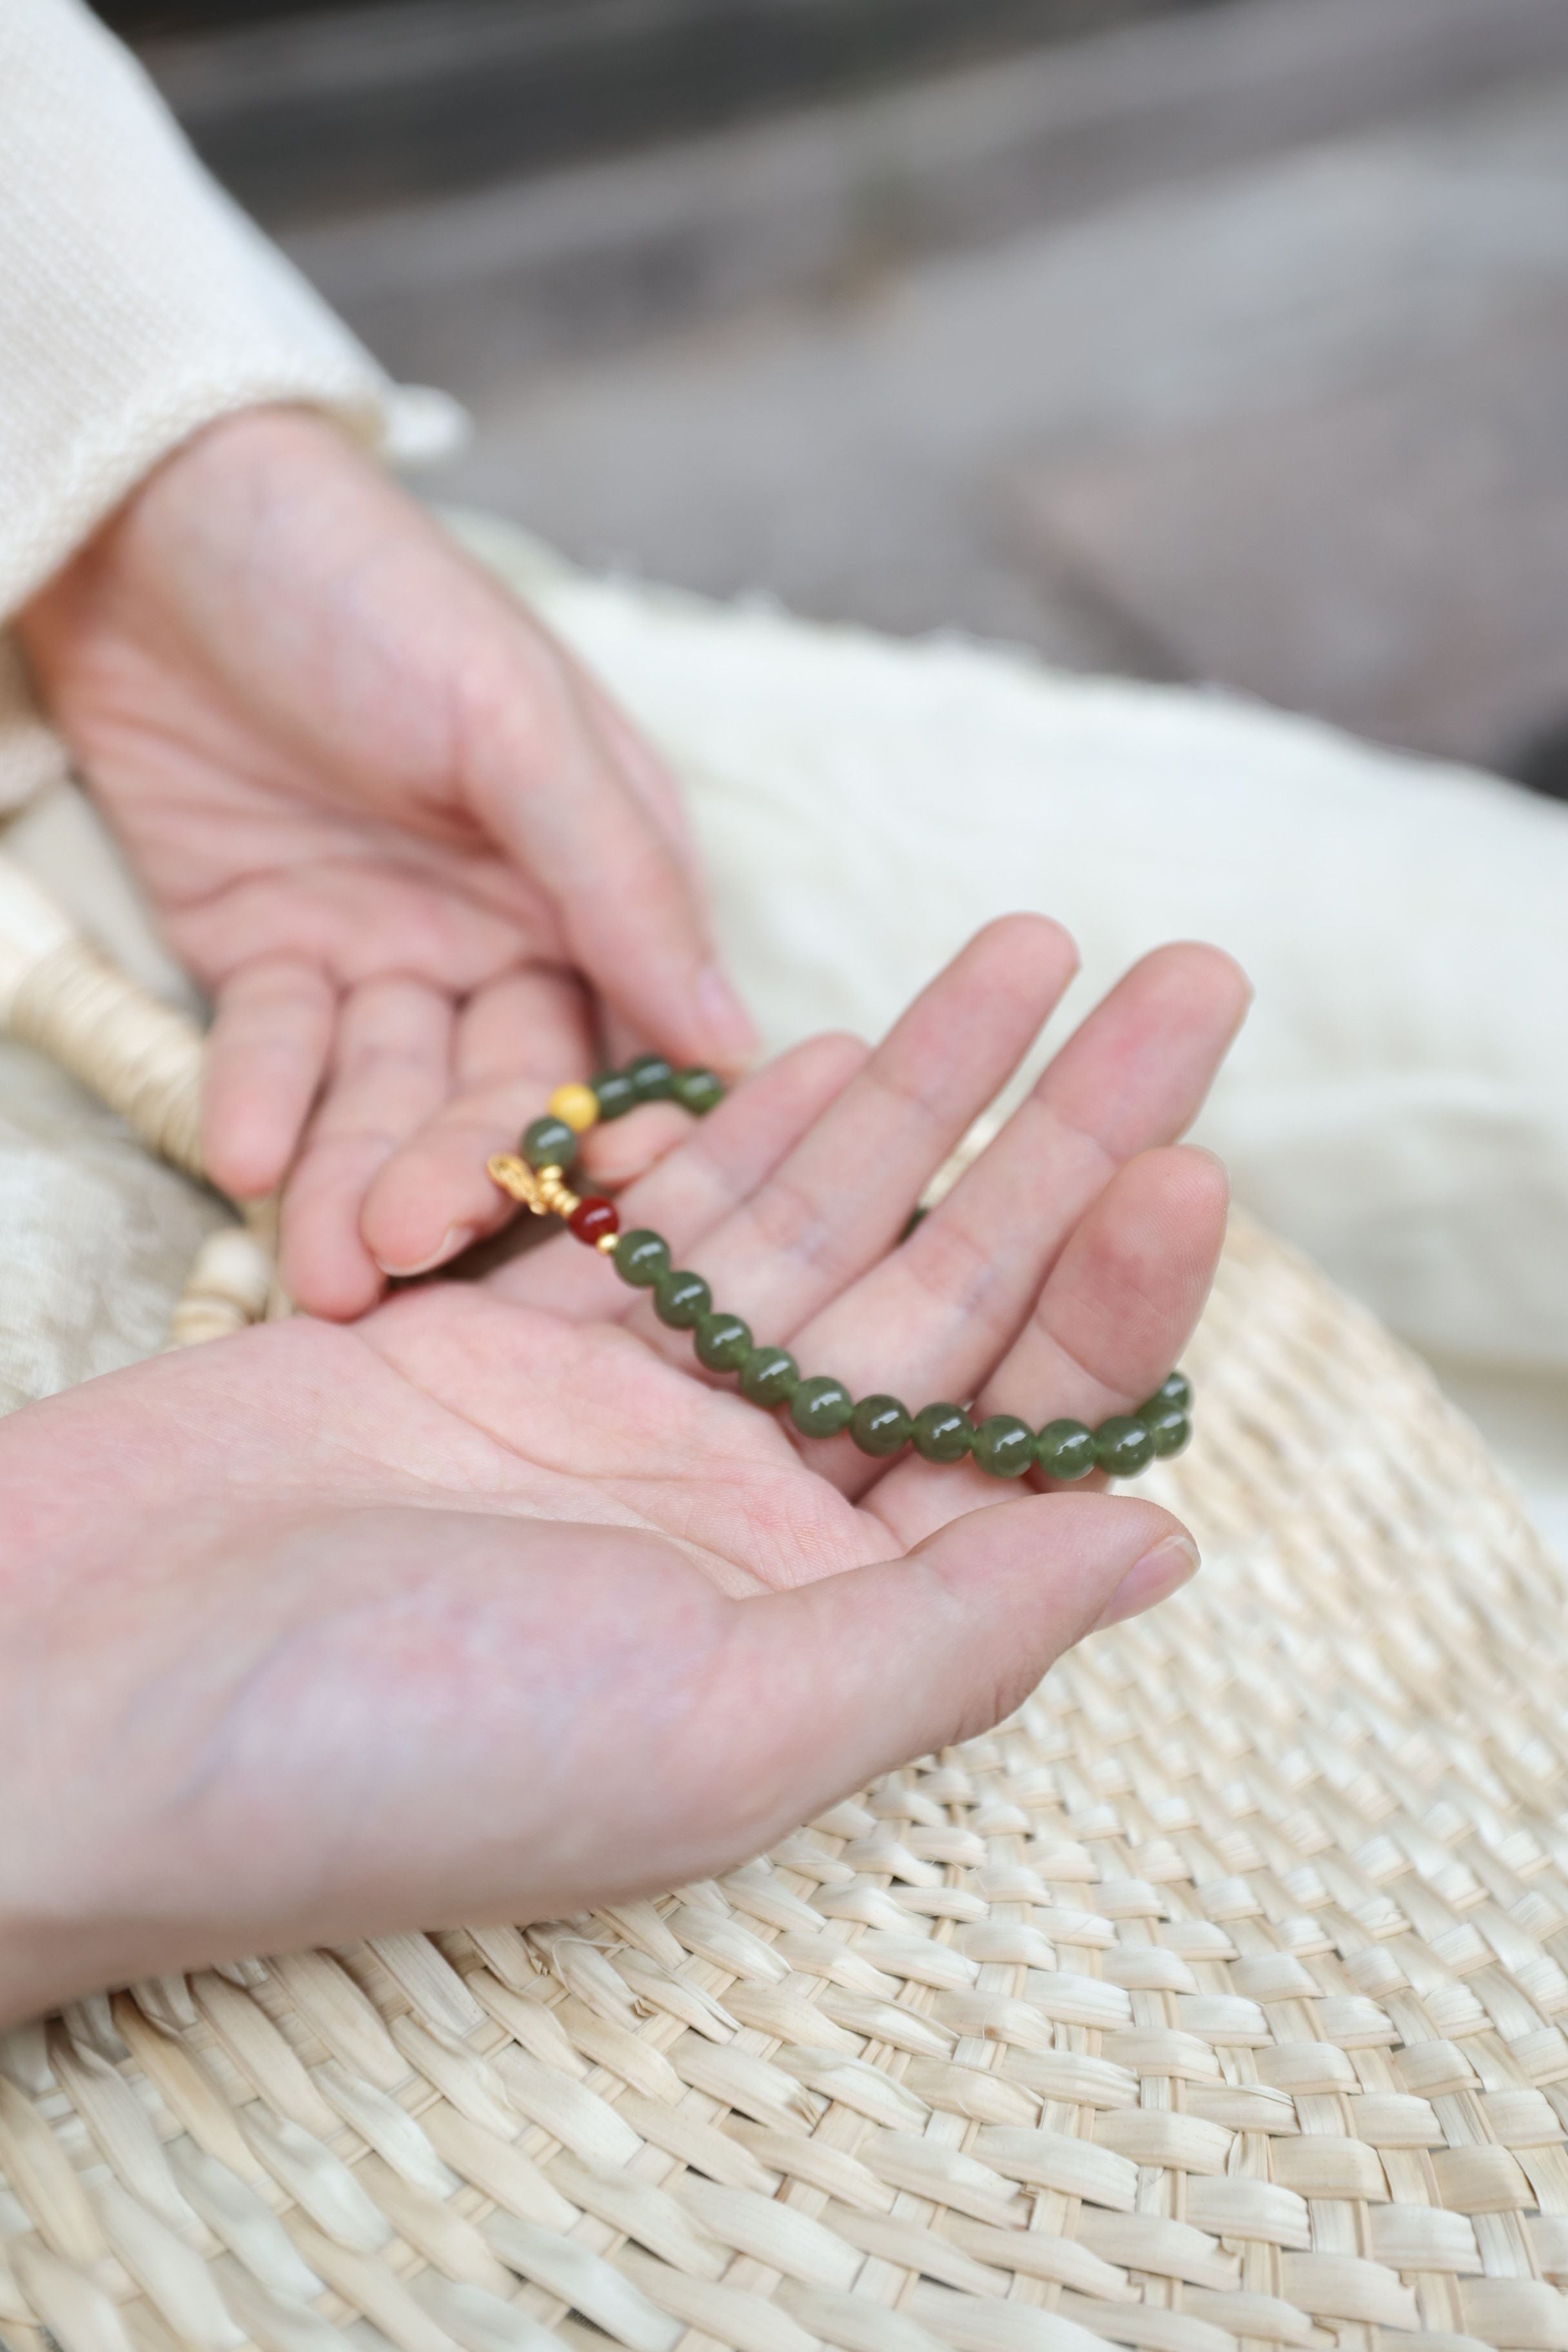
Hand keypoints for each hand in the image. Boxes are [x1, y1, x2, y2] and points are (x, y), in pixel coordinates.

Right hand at [0, 920, 1245, 2025]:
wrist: (82, 1699)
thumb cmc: (389, 1758)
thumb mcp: (719, 1731)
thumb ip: (947, 1637)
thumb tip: (1165, 1550)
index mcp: (811, 1632)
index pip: (1016, 1441)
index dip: (1116, 1299)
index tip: (1193, 1158)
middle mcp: (733, 1524)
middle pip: (943, 1301)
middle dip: (1065, 1140)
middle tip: (1186, 985)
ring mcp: (615, 1426)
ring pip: (810, 1230)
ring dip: (921, 1095)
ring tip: (1032, 955)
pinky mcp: (493, 1351)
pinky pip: (651, 1222)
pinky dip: (739, 1131)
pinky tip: (831, 1043)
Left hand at [16, 405, 755, 1318]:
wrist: (157, 515)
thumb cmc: (369, 587)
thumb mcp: (515, 717)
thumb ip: (619, 877)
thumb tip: (734, 1040)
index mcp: (601, 881)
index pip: (626, 1040)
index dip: (613, 1137)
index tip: (600, 1232)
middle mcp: (503, 935)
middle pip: (496, 1090)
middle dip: (455, 1173)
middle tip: (406, 1249)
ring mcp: (383, 952)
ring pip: (384, 1094)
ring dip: (354, 1174)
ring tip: (324, 1262)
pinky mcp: (268, 958)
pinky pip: (275, 1051)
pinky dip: (260, 1099)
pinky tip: (244, 1152)